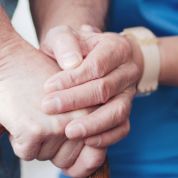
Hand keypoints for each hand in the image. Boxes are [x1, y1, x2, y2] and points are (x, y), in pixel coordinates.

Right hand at [0, 37, 105, 177]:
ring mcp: (60, 126)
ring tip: (30, 116)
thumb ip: (85, 131)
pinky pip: (27, 154)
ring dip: (33, 145)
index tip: (62, 153)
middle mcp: (83, 120)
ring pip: (45, 158)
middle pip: (66, 161)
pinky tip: (17, 120)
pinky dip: (18, 143)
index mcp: (96, 112)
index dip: (77, 162)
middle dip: (50, 150)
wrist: (8, 62)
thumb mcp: (72, 103)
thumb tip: (87, 167)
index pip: (95, 157)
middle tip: (40, 123)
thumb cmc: (39, 84)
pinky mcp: (36, 130)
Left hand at [39, 25, 140, 146]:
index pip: (97, 66)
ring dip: (93, 124)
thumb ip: (65, 41)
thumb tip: (70, 63)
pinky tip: (87, 141)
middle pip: (105, 89)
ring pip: (118, 111)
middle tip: (48, 108)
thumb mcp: (65, 35)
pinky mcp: (126, 111)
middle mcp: (128, 71)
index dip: (73, 79)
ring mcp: (129, 93)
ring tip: (69, 132)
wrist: (92, 57)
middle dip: (75, 101)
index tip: (47, 87)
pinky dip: (107, 137)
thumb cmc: (75, 48)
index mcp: (116, 47)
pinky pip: (123, 128)